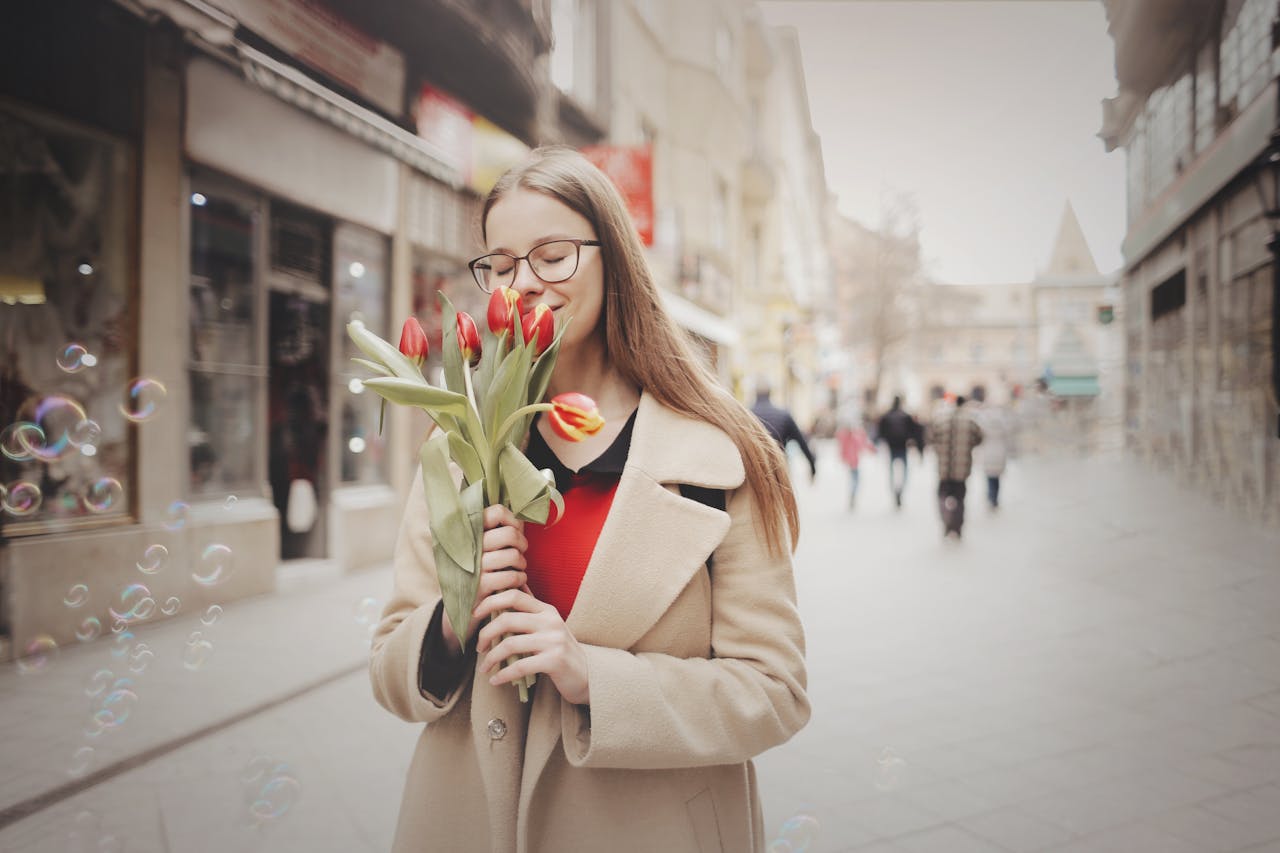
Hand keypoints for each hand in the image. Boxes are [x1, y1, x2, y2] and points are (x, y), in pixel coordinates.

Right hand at [439, 505, 527, 655]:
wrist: (461, 609)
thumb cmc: (479, 573)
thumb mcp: (483, 549)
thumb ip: (499, 531)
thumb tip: (521, 518)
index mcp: (468, 531)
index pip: (496, 512)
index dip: (513, 520)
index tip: (515, 530)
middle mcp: (468, 546)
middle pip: (509, 534)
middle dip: (522, 543)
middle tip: (520, 551)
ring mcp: (473, 566)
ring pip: (513, 555)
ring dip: (522, 563)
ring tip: (518, 568)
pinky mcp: (479, 586)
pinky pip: (511, 576)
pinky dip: (520, 579)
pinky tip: (516, 582)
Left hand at [474, 589, 589, 704]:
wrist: (588, 675)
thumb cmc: (562, 651)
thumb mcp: (549, 625)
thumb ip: (530, 610)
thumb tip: (511, 588)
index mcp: (546, 610)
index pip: (514, 595)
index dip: (490, 602)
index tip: (475, 615)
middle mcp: (550, 621)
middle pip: (507, 619)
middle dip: (486, 633)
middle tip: (478, 647)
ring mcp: (553, 641)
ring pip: (510, 644)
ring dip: (491, 658)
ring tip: (483, 668)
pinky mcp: (554, 661)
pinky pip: (520, 666)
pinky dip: (502, 675)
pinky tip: (495, 680)